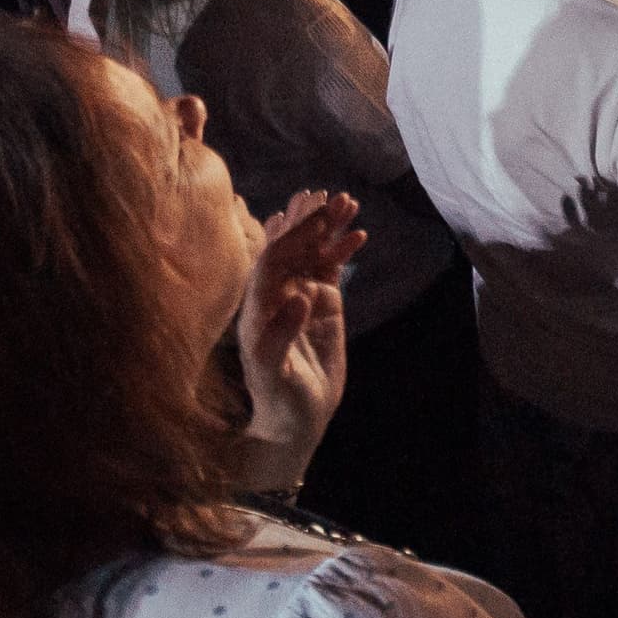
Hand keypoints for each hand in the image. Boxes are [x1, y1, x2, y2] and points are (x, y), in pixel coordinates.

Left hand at [238, 190, 365, 481]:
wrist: (294, 421)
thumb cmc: (279, 400)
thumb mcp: (274, 374)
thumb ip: (280, 336)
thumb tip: (300, 296)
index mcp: (258, 308)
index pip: (273, 261)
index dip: (294, 238)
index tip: (317, 218)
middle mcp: (276, 296)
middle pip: (292, 249)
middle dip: (311, 222)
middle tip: (333, 197)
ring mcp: (301, 298)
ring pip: (313, 254)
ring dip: (329, 229)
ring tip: (349, 202)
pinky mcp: (323, 306)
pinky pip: (331, 269)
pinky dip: (342, 250)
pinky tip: (359, 235)